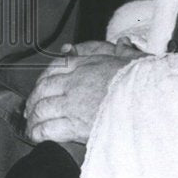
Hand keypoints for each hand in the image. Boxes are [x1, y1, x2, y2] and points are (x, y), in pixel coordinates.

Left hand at [24, 40, 147, 143]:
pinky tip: (35, 135)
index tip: (41, 83)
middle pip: (44, 88)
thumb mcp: (133, 60)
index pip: (57, 66)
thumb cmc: (143, 84)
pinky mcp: (75, 125)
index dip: (45, 76)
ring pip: (42, 108)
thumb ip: (124, 52)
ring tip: (30, 123)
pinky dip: (39, 132)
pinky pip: (49, 128)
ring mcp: (72, 104)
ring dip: (34, 116)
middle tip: (30, 106)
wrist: (147, 105)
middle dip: (34, 98)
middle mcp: (75, 83)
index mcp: (87, 65)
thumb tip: (124, 42)